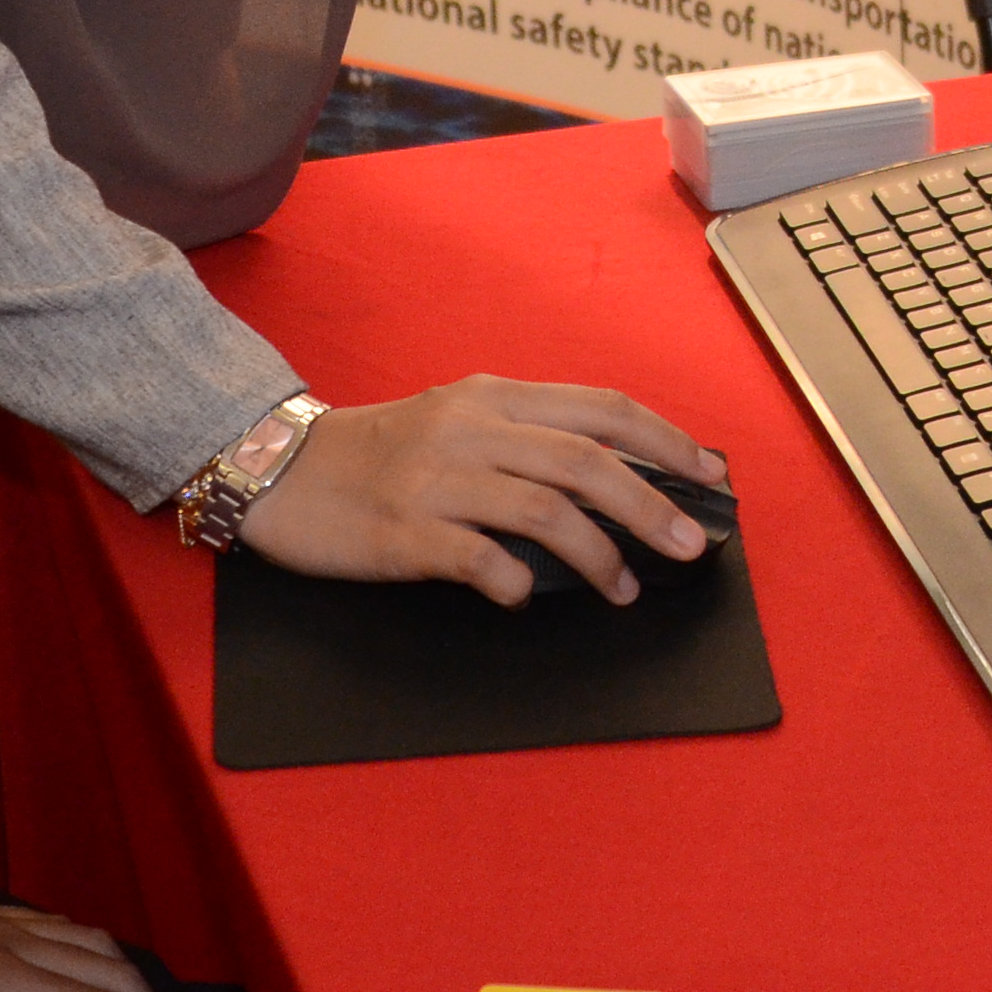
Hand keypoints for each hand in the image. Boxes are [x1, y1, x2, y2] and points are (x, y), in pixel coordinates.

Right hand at [233, 377, 728, 606]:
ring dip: (598, 554)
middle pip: (586, 461)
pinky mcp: (402, 531)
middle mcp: (471, 428)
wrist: (281, 469)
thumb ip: (531, 439)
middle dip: (652, 505)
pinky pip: (476, 556)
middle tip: (691, 545)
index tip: (710, 476)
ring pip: (544, 509)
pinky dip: (513, 578)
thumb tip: (622, 479)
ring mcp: (436, 480)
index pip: (602, 410)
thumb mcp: (461, 421)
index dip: (665, 442)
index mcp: (494, 397)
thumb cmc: (384, 453)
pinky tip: (526, 594)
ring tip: (625, 588)